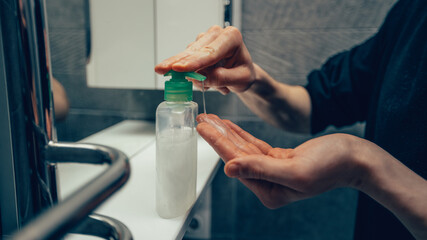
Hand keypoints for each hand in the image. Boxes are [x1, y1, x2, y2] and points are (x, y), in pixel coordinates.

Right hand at [155, 25, 255, 93]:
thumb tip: (201, 78)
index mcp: (231, 37)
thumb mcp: (240, 80)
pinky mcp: (196, 46)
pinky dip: (191, 74)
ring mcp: (204, 39)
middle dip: (177, 63)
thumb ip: (222, 78)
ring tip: (215, 85)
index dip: (193, 62)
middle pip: (193, 51)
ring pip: (187, 56)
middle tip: (160, 70)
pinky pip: (186, 61)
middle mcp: (216, 33)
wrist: (241, 73)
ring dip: (191, 75)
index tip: (178, 69)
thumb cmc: (243, 74)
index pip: (210, 52)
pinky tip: (207, 81)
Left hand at [196, 114, 362, 207]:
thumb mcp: (295, 171)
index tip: (202, 128)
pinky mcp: (279, 159)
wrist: (354, 158)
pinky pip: (254, 146)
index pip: (237, 163)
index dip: (218, 144)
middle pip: (236, 155)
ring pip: (243, 149)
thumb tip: (229, 169)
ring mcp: (272, 171)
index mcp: (269, 191)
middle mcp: (268, 184)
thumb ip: (260, 170)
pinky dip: (241, 135)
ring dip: (227, 133)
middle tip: (200, 120)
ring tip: (210, 120)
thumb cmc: (332, 166)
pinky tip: (229, 126)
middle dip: (217, 137)